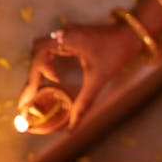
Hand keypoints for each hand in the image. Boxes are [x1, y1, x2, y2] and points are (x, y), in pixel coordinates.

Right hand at [18, 21, 142, 128]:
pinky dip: (46, 63)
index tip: (47, 84)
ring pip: (43, 49)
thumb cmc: (116, 52)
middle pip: (38, 51)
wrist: (132, 35)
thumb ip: (84, 103)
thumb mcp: (99, 78)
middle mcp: (64, 33)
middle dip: (33, 73)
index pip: (41, 52)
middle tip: (29, 97)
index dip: (38, 70)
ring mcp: (68, 34)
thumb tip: (72, 128)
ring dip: (38, 68)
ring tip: (35, 90)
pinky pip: (52, 49)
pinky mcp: (72, 37)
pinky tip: (49, 78)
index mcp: (68, 38)